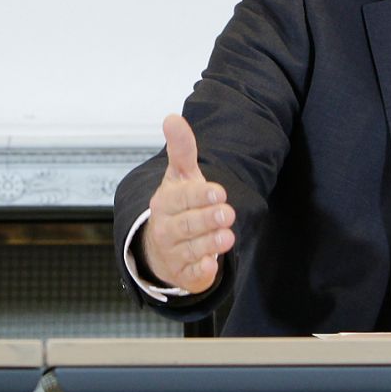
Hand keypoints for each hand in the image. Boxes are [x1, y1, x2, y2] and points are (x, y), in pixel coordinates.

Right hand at [140, 114, 233, 293]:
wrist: (163, 247)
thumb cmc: (178, 206)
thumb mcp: (180, 177)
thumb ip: (181, 149)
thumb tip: (172, 118)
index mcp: (165, 202)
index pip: (181, 198)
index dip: (200, 196)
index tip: (219, 192)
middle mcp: (166, 228)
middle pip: (187, 224)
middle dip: (207, 219)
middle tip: (227, 213)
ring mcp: (174, 252)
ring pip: (192, 249)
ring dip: (210, 243)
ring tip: (227, 237)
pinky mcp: (184, 273)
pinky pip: (191, 273)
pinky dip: (200, 270)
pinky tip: (210, 265)